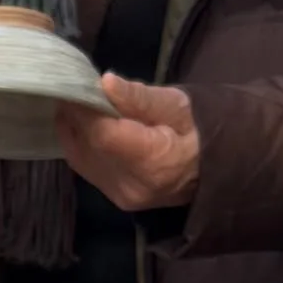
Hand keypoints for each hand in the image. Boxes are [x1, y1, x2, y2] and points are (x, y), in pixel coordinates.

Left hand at [55, 75, 199, 211]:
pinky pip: (87, 169)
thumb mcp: (175, 103)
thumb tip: (105, 83)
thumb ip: (138, 97)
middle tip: (74, 89)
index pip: (103, 135)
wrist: (208, 169)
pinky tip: (83, 125)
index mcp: (152, 161)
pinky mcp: (114, 199)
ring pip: (81, 159)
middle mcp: (131, 185)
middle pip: (88, 147)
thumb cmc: (197, 129)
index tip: (76, 84)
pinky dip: (82, 144)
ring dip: (74, 130)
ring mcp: (120, 196)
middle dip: (76, 117)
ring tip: (77, 104)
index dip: (84, 109)